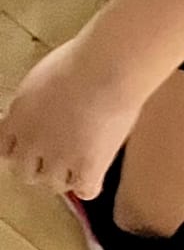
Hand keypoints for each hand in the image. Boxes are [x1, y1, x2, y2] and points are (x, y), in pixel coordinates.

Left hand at [0, 35, 142, 200]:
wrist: (108, 68)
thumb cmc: (82, 59)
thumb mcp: (44, 76)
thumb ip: (36, 101)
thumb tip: (43, 108)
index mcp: (18, 118)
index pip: (4, 149)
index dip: (20, 148)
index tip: (32, 144)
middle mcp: (32, 143)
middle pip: (25, 173)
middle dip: (40, 166)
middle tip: (60, 154)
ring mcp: (60, 158)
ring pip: (55, 185)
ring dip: (67, 175)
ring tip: (83, 160)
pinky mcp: (88, 167)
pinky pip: (86, 190)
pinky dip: (90, 184)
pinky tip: (97, 172)